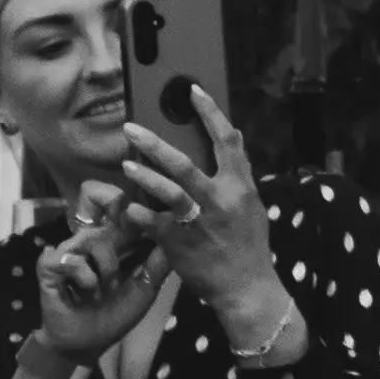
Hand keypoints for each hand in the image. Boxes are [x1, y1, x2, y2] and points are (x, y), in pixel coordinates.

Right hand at [29, 205, 169, 367]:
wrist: (87, 344)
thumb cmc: (115, 315)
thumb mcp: (145, 289)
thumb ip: (158, 264)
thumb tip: (174, 234)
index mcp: (115, 243)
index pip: (121, 211)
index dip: (134, 210)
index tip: (150, 218)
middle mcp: (91, 241)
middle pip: (103, 211)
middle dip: (122, 229)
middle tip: (129, 262)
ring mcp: (69, 251)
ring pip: (92, 237)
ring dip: (107, 266)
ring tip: (106, 288)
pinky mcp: (49, 266)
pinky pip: (69, 258)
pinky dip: (84, 276)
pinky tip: (87, 291)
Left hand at [119, 89, 289, 345]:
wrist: (245, 288)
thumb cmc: (249, 246)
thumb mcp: (252, 205)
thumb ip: (240, 173)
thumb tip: (234, 137)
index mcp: (240, 187)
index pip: (227, 141)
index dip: (210, 112)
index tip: (193, 91)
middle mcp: (219, 201)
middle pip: (184, 164)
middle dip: (154, 144)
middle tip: (132, 128)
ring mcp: (197, 222)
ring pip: (166, 190)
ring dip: (143, 175)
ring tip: (127, 164)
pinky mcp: (178, 242)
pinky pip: (151, 220)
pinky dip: (137, 212)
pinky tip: (128, 207)